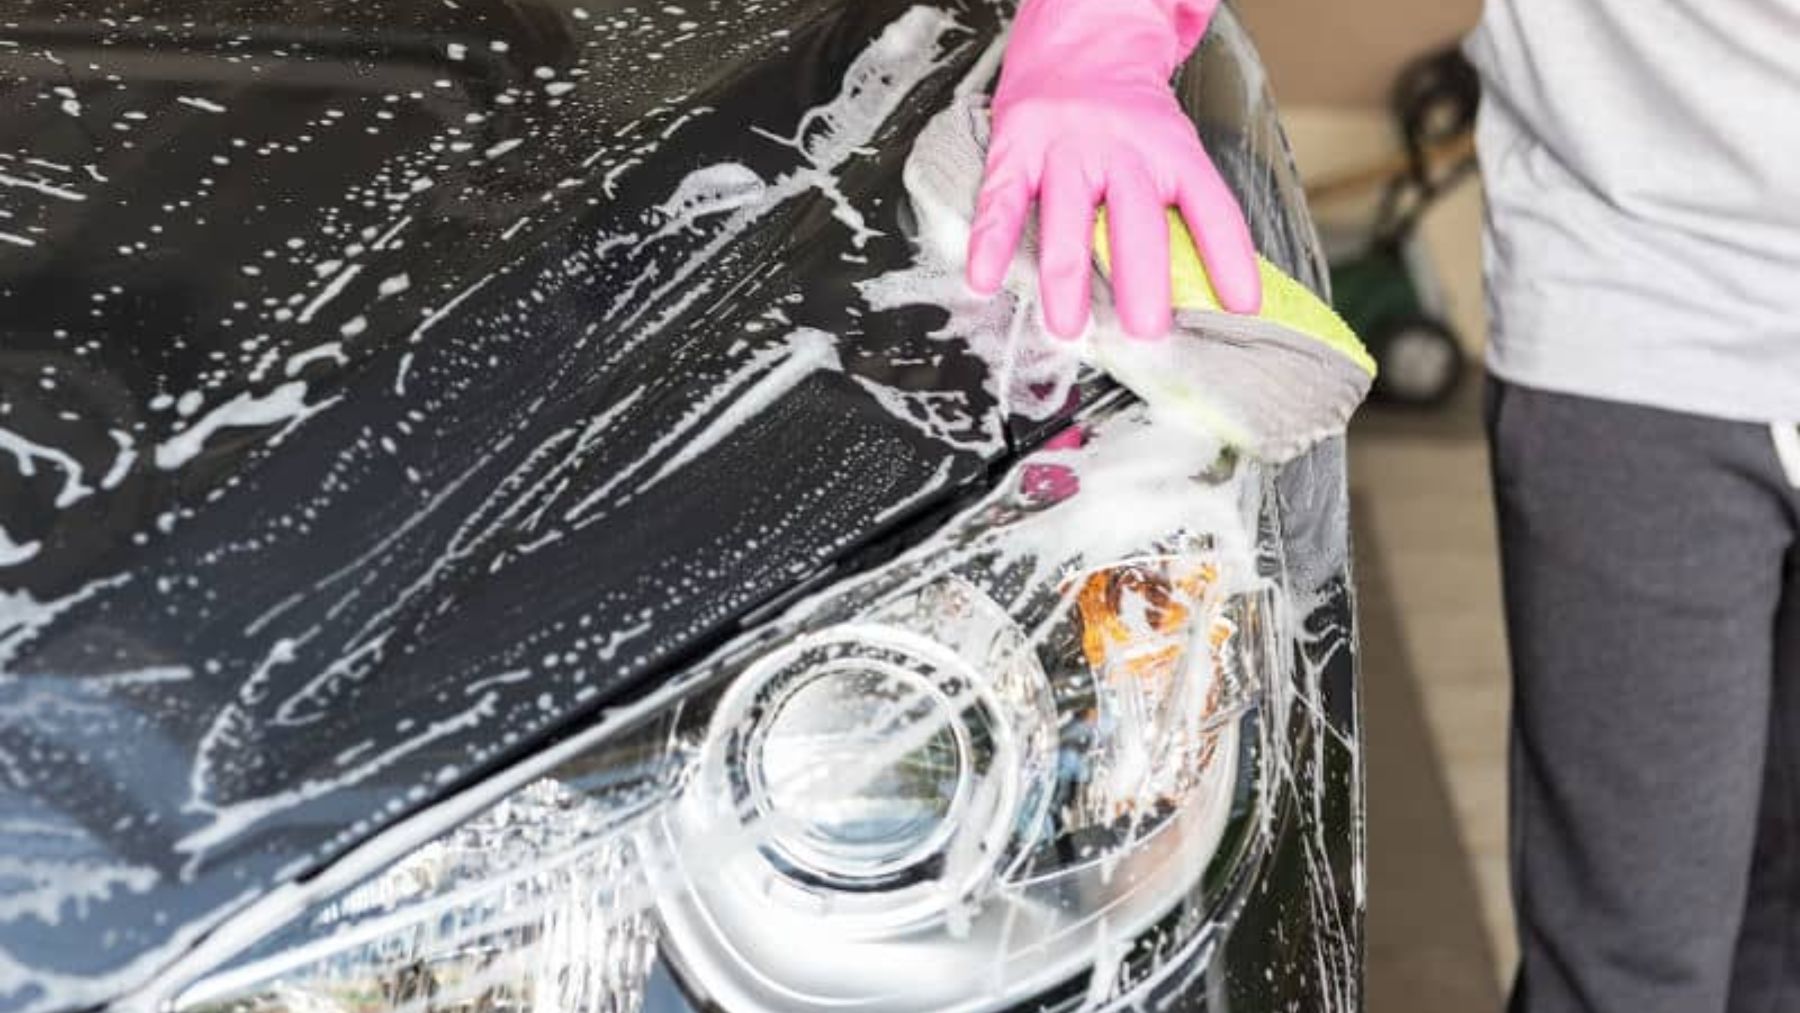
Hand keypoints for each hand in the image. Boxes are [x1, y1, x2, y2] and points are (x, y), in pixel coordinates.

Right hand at [966, 0, 1260, 338]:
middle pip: (1137, 222)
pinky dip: (991, 243)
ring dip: (1066, 279)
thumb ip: (1190, 209)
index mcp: (1172, 150)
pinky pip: (1001, 201)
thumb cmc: (1129, 112)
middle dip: (1142, 281)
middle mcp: (1122, 149)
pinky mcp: (1017, 148)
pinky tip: (985, 279)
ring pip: (1067, 220)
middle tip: (1146, 330)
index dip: (1229, 258)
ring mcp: (1066, 149)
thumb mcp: (1175, 145)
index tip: (1241, 306)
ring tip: (1068, 326)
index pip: (1211, 206)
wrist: (1081, 38)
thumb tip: (1224, 288)